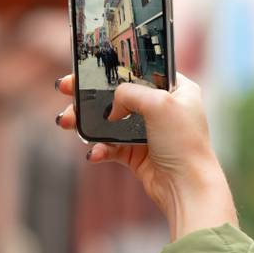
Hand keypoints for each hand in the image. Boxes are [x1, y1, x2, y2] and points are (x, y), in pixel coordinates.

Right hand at [54, 73, 237, 240]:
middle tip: (66, 88)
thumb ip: (130, 92)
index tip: (88, 66)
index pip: (141, 69)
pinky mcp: (137, 154)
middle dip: (89, 93)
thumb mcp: (159, 103)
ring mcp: (148, 132)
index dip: (115, 66)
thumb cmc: (183, 143)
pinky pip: (111, 146)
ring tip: (66, 121)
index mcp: (176, 89)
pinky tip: (95, 153)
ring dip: (86, 121)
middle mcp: (163, 108)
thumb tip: (112, 105)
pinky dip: (100, 149)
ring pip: (109, 121)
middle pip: (118, 94)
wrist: (187, 187)